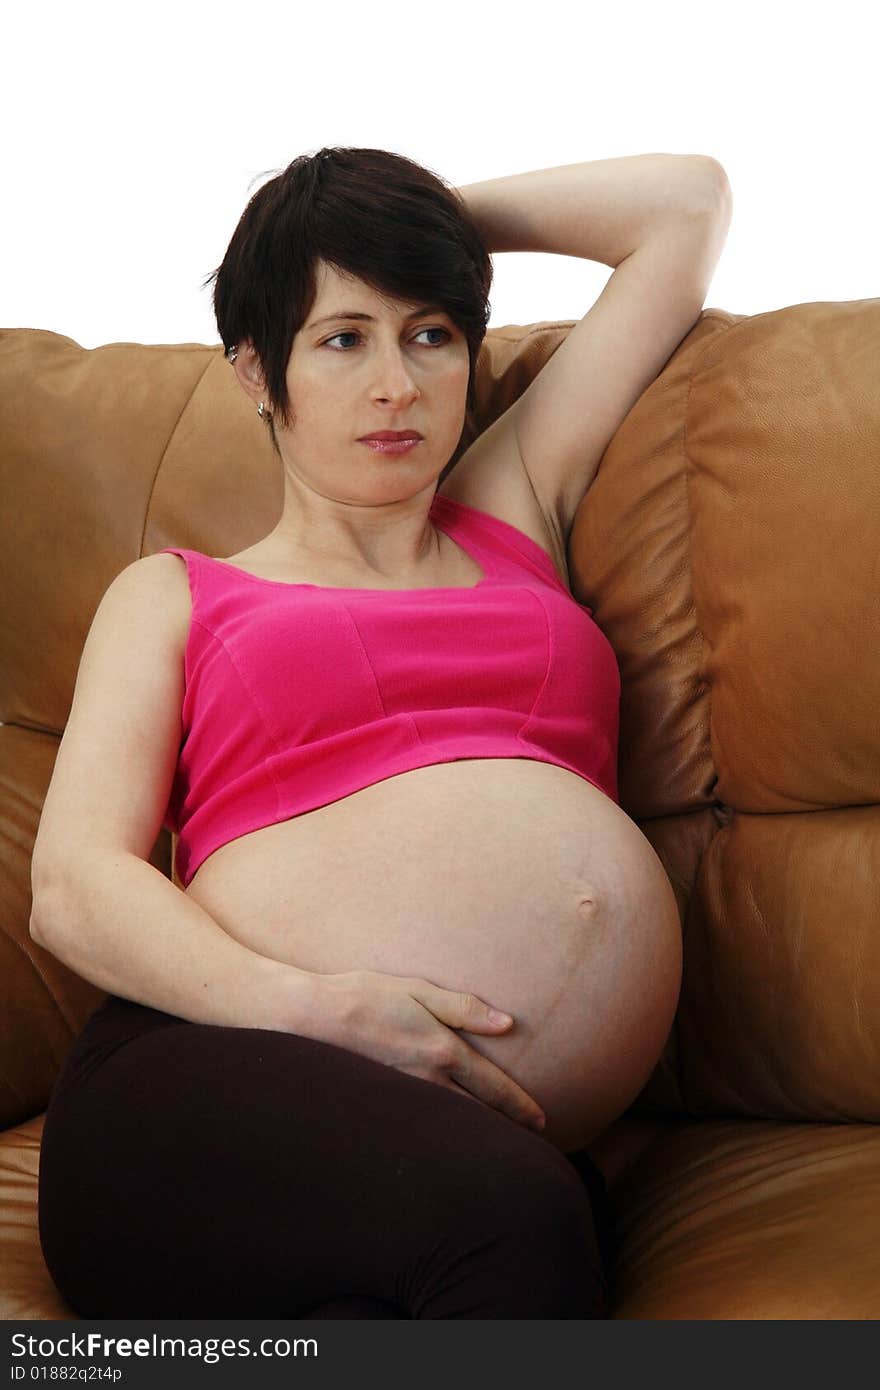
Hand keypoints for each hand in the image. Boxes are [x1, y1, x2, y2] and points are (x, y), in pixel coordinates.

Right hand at [315, 968, 545, 1133]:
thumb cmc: (367, 996)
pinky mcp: (387, 1102)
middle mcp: (428, 1080)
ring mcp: (406, 1095)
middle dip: (505, 1129)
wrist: (313, 1018)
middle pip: (478, 1114)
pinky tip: (449, 1137)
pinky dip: (445, 1132)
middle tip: (530, 1142)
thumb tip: (507, 1022)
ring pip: (453, 1123)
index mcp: (443, 1051)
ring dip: (477, 1134)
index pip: (493, 1086)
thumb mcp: (420, 990)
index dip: (520, 1105)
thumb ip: (465, 1008)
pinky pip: (425, 1122)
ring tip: (497, 1144)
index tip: (541, 1121)